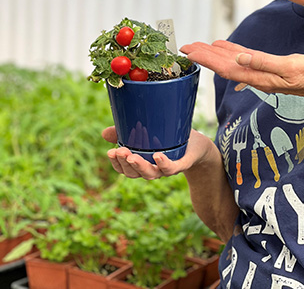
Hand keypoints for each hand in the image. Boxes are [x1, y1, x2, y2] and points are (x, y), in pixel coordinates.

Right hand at [101, 127, 215, 179]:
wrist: (197, 144)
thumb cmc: (170, 139)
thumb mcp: (147, 132)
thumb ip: (125, 132)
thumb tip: (104, 133)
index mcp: (143, 162)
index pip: (125, 169)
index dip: (116, 164)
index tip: (110, 152)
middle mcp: (153, 169)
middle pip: (135, 174)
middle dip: (125, 164)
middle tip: (119, 152)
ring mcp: (167, 168)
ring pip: (151, 174)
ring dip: (140, 166)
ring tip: (131, 156)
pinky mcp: (182, 163)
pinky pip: (172, 168)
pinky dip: (164, 164)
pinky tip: (157, 156)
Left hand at [181, 40, 303, 105]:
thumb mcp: (289, 67)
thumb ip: (263, 63)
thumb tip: (239, 58)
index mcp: (258, 77)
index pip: (226, 68)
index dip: (206, 60)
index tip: (189, 52)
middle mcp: (255, 77)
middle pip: (223, 66)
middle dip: (202, 56)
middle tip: (184, 47)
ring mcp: (259, 74)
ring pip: (230, 63)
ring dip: (212, 55)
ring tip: (196, 47)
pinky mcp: (266, 68)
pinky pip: (242, 60)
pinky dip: (229, 52)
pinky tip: (221, 47)